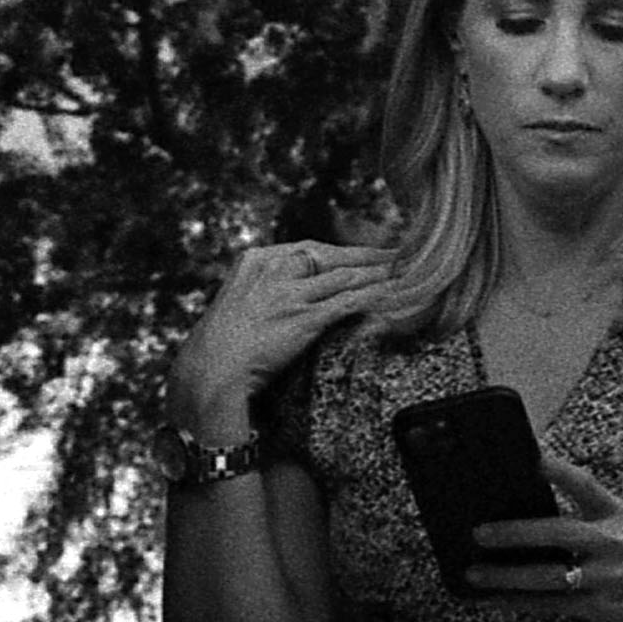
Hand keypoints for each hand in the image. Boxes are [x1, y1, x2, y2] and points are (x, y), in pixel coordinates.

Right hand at [183, 239, 388, 452]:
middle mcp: (274, 271)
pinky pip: (350, 302)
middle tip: (407, 256)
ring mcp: (289, 294)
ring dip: (383, 275)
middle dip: (374, 258)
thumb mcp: (243, 300)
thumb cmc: (225, 343)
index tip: (374, 252)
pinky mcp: (302, 319)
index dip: (349, 251)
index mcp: (257, 260)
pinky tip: (398, 295)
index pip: (313, 249)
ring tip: (413, 273)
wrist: (209, 372)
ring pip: (348, 276)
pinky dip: (377, 297)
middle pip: (335, 257)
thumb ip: (271, 287)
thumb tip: (306, 285)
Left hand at [466, 475, 622, 621]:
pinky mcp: (601, 607)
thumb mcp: (620, 527)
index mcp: (616, 514)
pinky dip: (517, 603)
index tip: (529, 455)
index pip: (585, 485)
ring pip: (549, 576)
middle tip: (479, 532)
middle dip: (516, 532)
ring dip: (506, 576)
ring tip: (474, 574)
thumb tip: (516, 518)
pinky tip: (492, 600)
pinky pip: (550, 605)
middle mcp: (615, 542)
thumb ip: (581, 520)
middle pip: (561, 532)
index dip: (557, 469)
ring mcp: (609, 577)